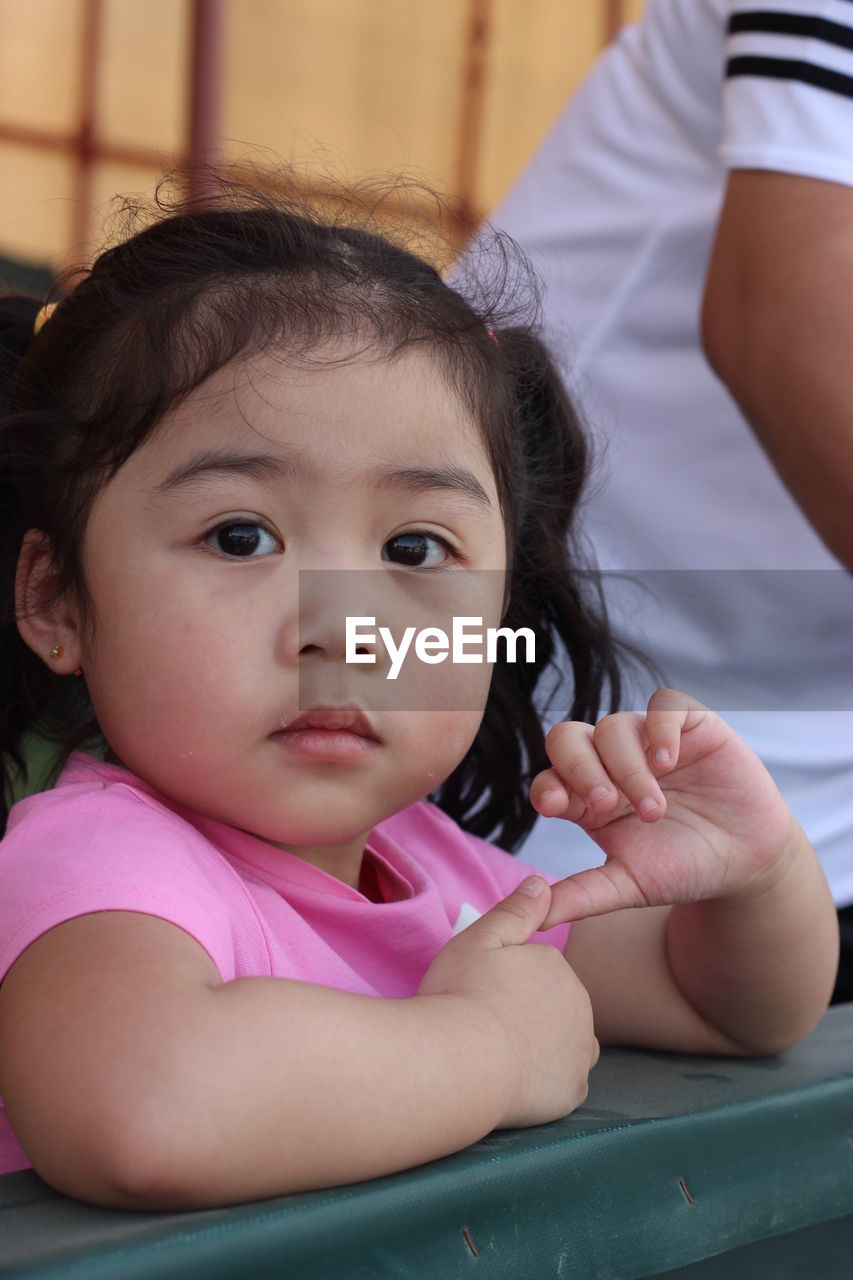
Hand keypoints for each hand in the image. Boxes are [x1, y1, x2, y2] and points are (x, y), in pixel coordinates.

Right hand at [418, 878, 597, 1127]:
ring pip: (566, 1042)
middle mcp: (580, 1004)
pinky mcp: (573, 1090)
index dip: (506, 982)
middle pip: (555, 1005)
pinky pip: (564, 1081)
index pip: (538, 971)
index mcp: (557, 966)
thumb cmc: (461, 994)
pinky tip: (514, 1078)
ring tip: (501, 1052)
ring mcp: (580, 1050)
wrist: (458, 1061)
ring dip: (543, 1044)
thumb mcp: (481, 939)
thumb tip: (542, 882)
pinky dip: (545, 1080)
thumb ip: (516, 911)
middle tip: (485, 1022)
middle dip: (529, 1011)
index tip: (479, 992)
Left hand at [530, 688, 797, 926]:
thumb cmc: (681, 868)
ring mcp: (647, 740)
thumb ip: (582, 895)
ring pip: (614, 727)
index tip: (555, 807)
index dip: (547, 786)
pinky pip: (664, 705)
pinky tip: (668, 761)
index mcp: (586, 797)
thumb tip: (534, 917)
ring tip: (653, 809)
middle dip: (579, 768)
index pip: (550, 777)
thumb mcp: (629, 885)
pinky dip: (660, 728)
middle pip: (568, 739)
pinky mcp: (690, 725)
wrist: (745, 861)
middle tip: (604, 804)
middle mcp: (610, 761)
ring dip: (627, 767)